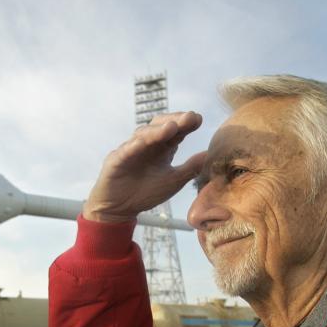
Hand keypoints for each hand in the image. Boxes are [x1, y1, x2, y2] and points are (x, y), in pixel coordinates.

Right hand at [83, 111, 206, 222]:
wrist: (119, 208)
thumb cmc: (145, 193)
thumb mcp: (173, 181)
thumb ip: (190, 168)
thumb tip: (210, 155)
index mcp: (162, 148)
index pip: (176, 131)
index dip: (186, 123)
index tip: (199, 120)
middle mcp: (147, 144)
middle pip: (161, 125)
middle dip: (175, 120)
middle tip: (190, 118)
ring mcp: (131, 149)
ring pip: (144, 134)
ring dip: (157, 130)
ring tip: (171, 127)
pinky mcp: (116, 159)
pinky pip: (126, 150)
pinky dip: (135, 145)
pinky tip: (144, 142)